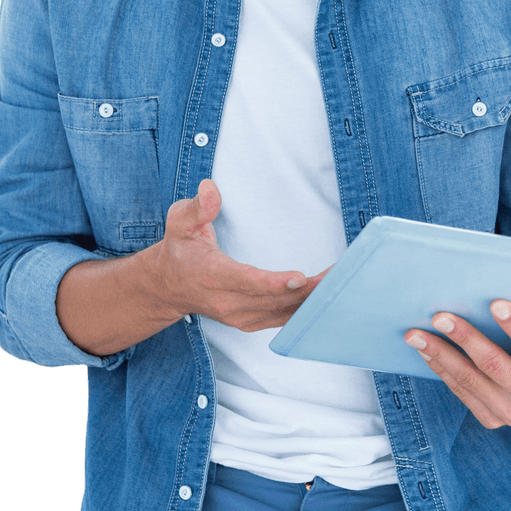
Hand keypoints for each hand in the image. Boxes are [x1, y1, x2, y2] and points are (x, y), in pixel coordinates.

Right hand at [154, 179, 325, 330]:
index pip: (247, 282)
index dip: (274, 283)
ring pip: (283, 313)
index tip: (300, 278)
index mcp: (212, 276)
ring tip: (341, 281)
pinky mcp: (251, 321)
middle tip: (339, 275)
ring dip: (312, 300)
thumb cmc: (180, 249)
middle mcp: (227, 302)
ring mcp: (240, 316)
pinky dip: (306, 310)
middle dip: (308, 290)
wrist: (169, 286)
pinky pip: (283, 319)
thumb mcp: (180, 222)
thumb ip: (197, 207)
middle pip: (274, 300)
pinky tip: (327, 296)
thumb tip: (209, 188)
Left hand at [403, 303, 510, 427]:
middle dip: (465, 338)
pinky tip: (427, 352)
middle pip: (494, 364)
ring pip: (471, 380)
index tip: (495, 303)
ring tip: (417, 335)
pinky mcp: (492, 418)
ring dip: (441, 355)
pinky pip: (462, 393)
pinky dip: (442, 370)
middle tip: (441, 317)